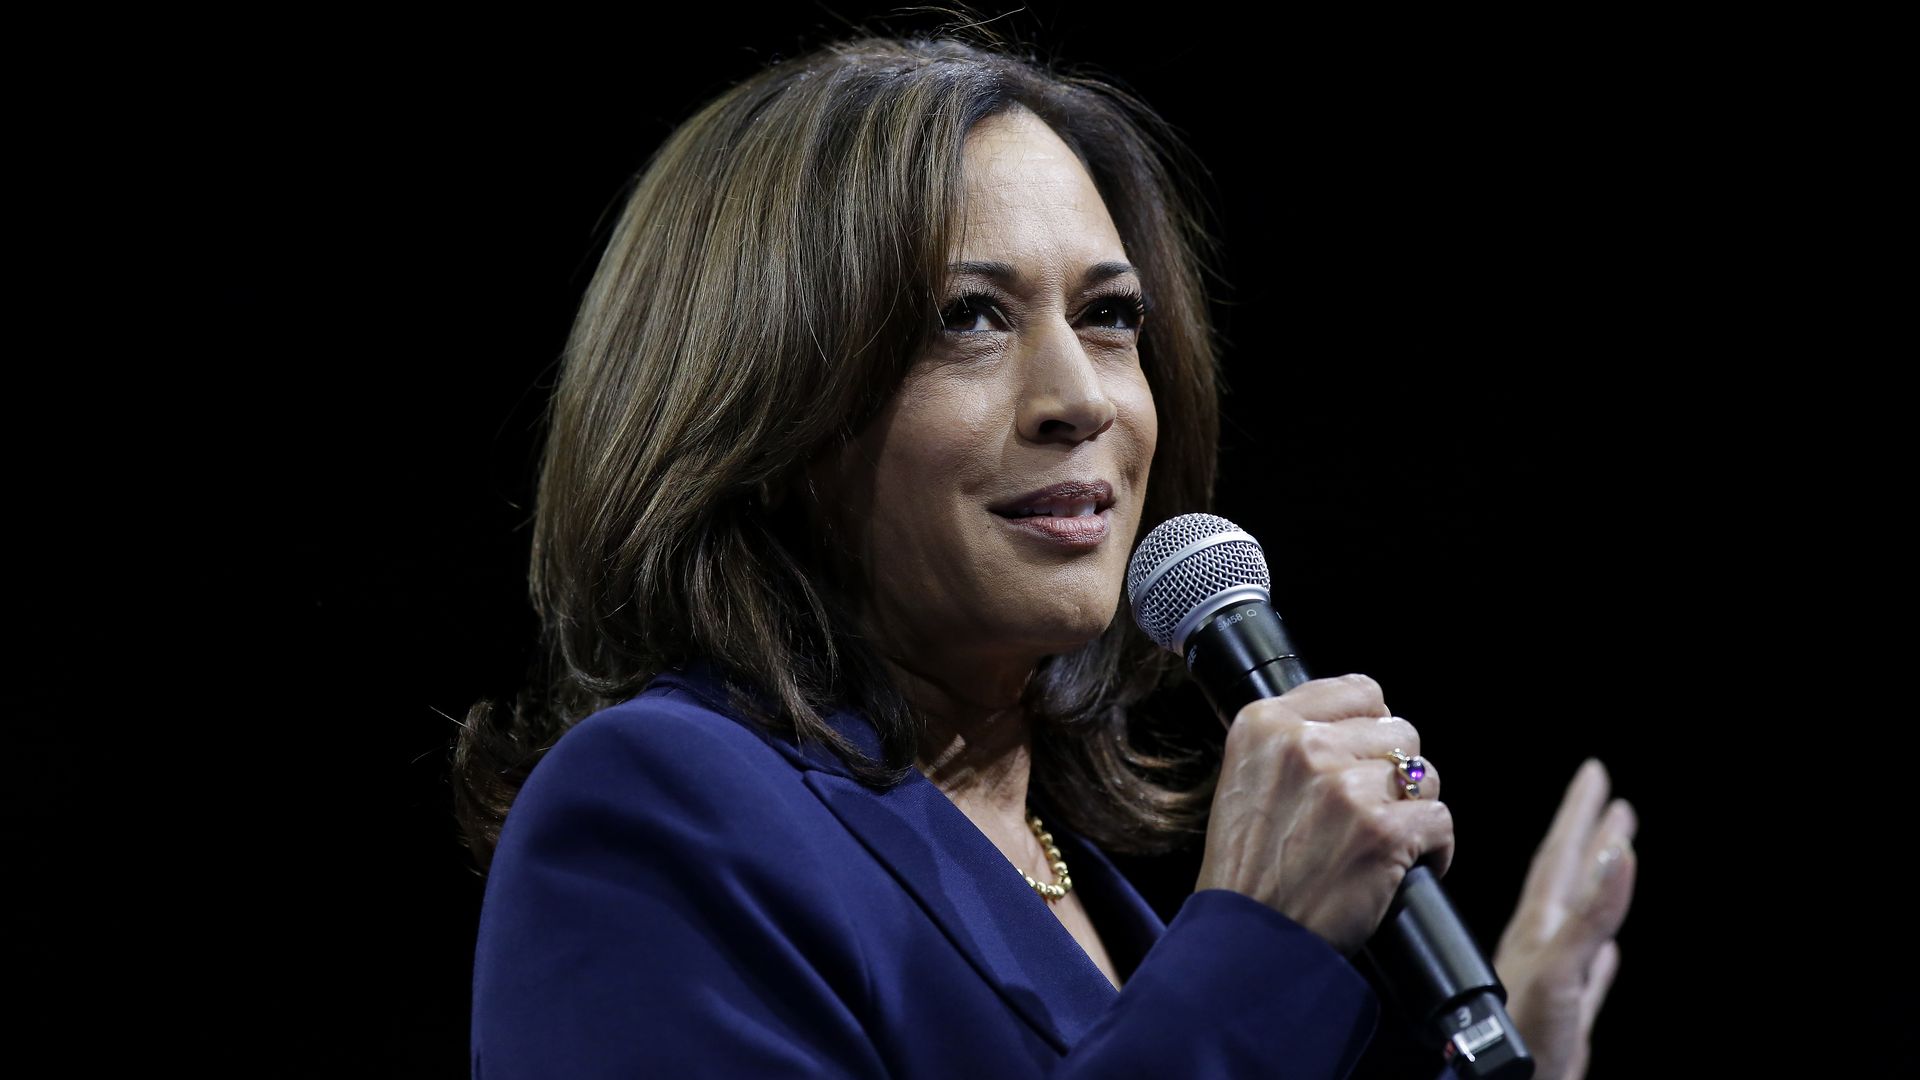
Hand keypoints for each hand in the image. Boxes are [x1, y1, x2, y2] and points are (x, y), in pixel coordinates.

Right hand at [1194, 674, 1454, 954]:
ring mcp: (1346, 787)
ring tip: (1384, 839)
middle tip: (1371, 809)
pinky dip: (1433, 849)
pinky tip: (1406, 866)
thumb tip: (1360, 724)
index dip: (1372, 726)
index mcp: (1266, 722)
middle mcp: (1306, 745)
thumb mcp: (1245, 777)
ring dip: (1413, 808)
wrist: (1247, 936)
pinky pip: (1440, 820)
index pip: (1359, 690)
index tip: (1365, 756)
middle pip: (1399, 731)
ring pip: (1425, 775)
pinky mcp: (1383, 831)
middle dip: (1395, 771)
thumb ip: (1292, 741)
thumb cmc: (1248, 866)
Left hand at [1494, 759, 1636, 1079]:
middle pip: (1566, 876)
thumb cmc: (1524, 1036)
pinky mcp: (1565, 1018)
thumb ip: (1588, 913)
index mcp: (1537, 927)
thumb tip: (1617, 854)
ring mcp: (1552, 978)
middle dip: (1586, 833)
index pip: (1559, 855)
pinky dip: (1601, 953)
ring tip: (1613, 852)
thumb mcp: (1560, 967)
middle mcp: (1541, 944)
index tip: (1593, 773)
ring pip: (1578, 917)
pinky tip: (1609, 948)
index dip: (1577, 814)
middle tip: (1606, 795)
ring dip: (1595, 882)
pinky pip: (1588, 975)